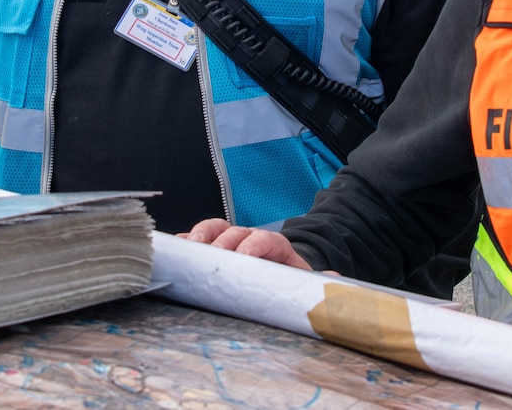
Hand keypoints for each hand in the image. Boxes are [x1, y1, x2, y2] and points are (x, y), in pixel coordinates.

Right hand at [183, 219, 312, 269]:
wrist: (276, 273)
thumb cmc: (286, 280)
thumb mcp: (303, 280)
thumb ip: (318, 281)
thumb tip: (336, 279)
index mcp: (275, 246)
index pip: (265, 238)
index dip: (254, 245)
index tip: (243, 258)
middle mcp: (250, 238)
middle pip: (235, 232)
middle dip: (223, 243)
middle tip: (211, 258)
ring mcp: (228, 240)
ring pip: (213, 229)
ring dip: (200, 237)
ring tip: (188, 249)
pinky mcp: (209, 248)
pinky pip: (195, 239)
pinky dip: (184, 243)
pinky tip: (174, 252)